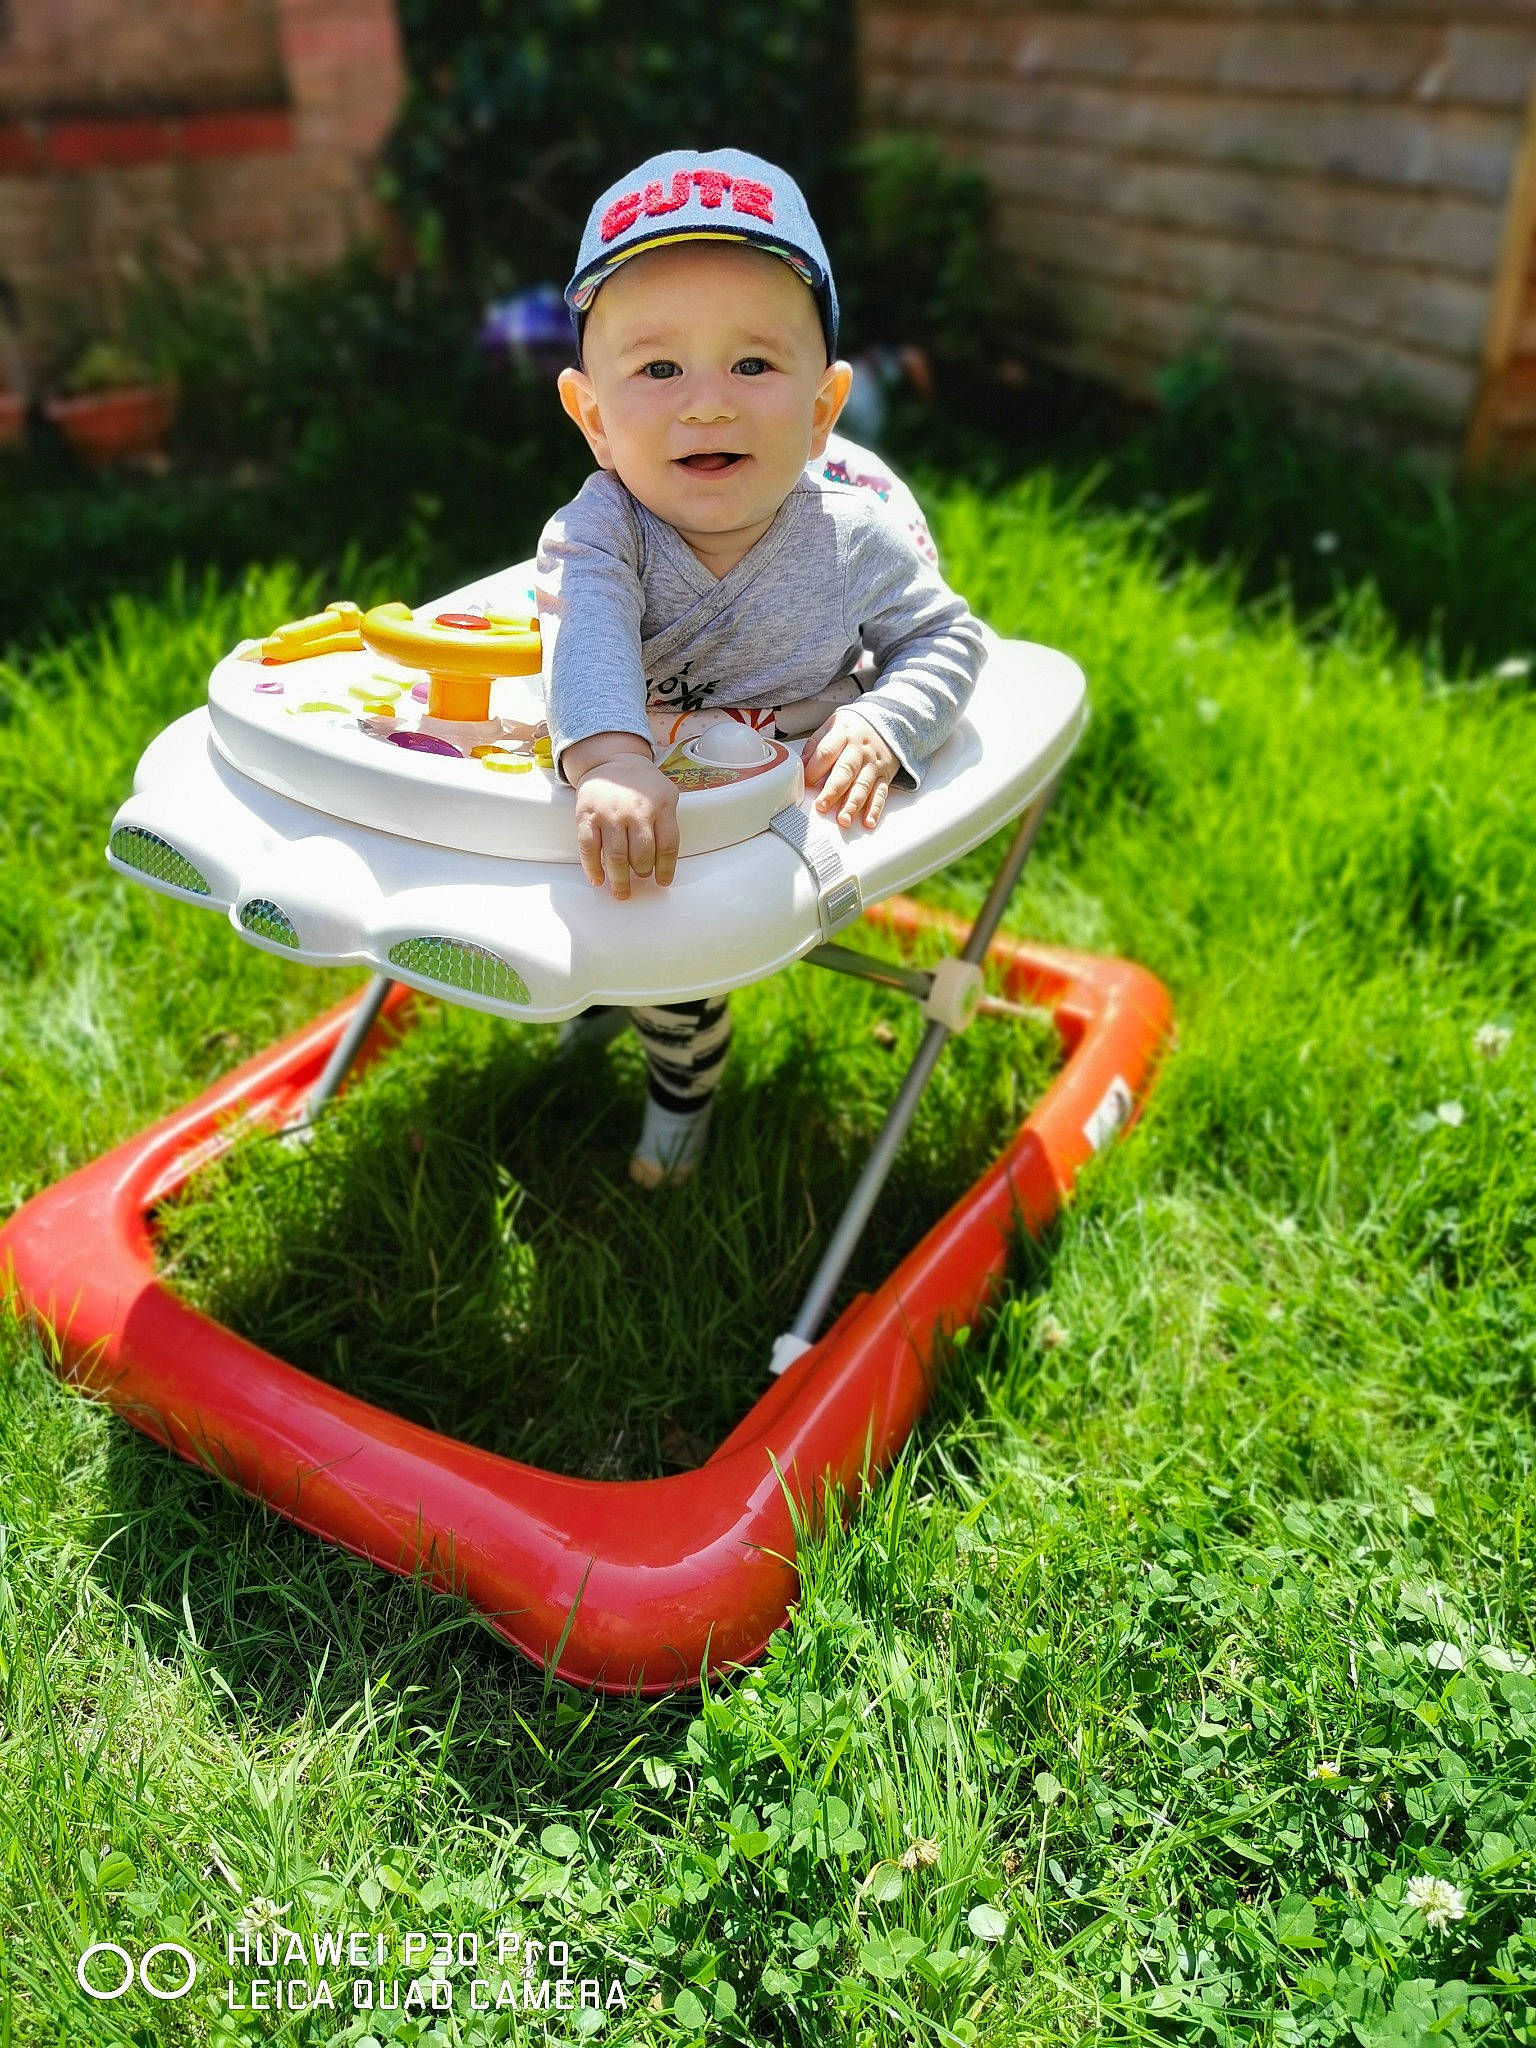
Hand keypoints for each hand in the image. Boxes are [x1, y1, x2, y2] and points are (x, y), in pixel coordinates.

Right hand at [569, 746, 678, 899]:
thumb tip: (664, 863)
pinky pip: (589, 848)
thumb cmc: (641, 785)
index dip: (665, 869)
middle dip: (642, 872)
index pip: (668, 846)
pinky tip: (598, 879)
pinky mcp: (587, 816)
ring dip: (619, 879)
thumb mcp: (665, 794)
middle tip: (640, 876)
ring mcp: (610, 813)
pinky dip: (592, 868)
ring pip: (616, 856)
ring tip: (622, 891)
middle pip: (642, 855)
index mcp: (660, 806)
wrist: (611, 760)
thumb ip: (668, 823)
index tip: (662, 882)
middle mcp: (635, 810)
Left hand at [800, 707, 899, 829]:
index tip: (804, 784)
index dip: (814, 769)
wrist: (887, 720)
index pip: (827, 752)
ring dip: (853, 804)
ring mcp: (873, 764)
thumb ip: (816, 746)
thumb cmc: (853, 727)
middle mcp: (859, 750)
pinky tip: (868, 821)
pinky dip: (875, 809)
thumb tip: (800, 766)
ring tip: (843, 820)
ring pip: (863, 785)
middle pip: (845, 771)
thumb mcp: (832, 726)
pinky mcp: (885, 775)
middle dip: (833, 791)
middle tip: (822, 806)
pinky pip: (880, 793)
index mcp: (843, 735)